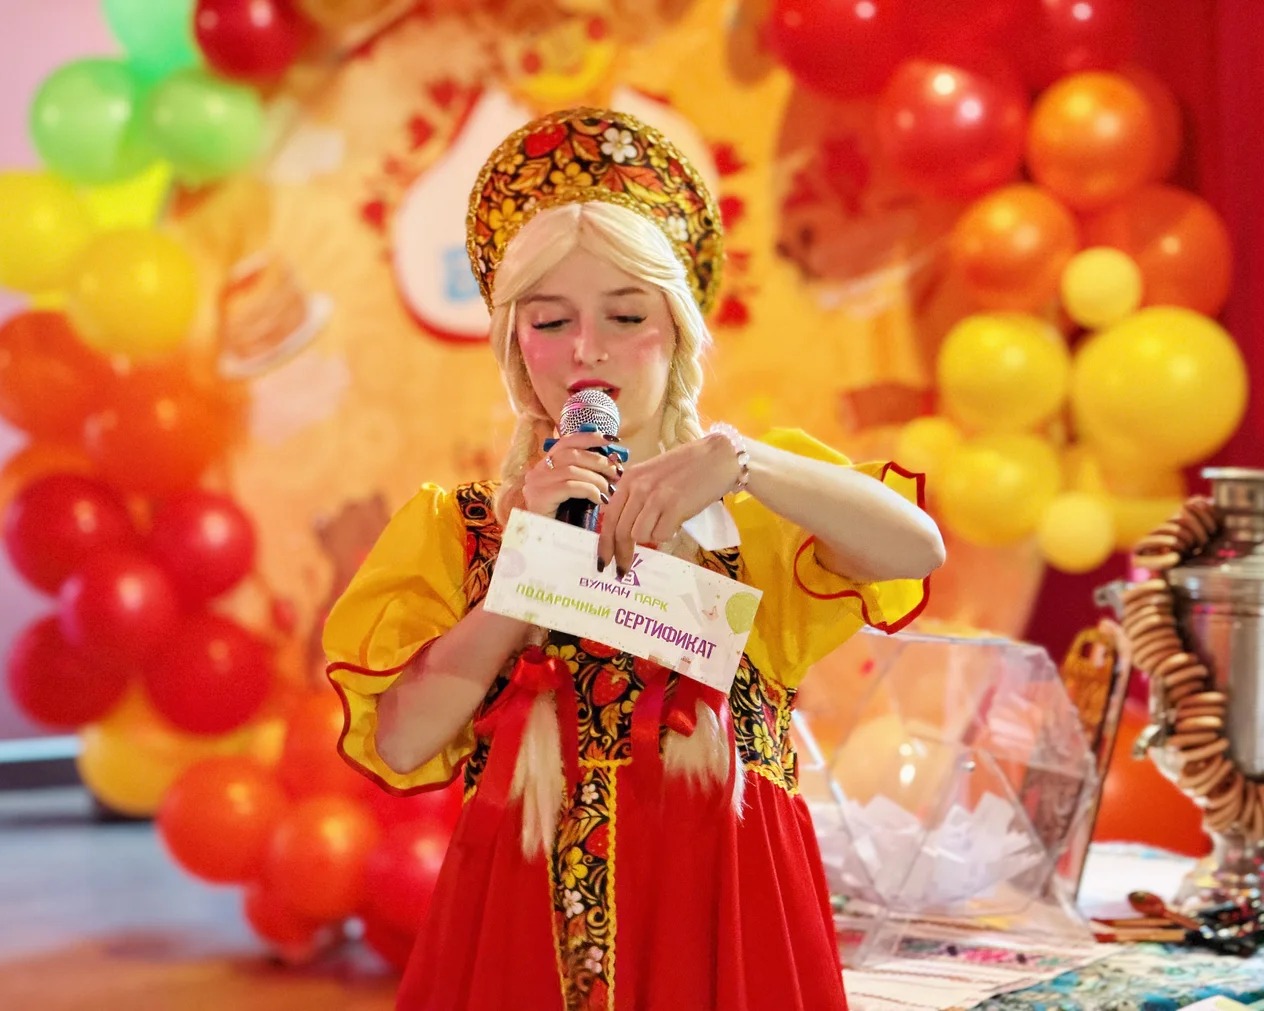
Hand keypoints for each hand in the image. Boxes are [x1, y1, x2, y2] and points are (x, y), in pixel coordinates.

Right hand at [522, 431, 622, 516]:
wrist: (547, 545)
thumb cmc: (565, 520)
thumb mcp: (577, 492)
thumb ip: (587, 474)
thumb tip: (613, 461)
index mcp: (545, 465)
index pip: (567, 441)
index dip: (590, 438)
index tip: (611, 440)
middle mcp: (537, 471)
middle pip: (571, 454)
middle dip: (598, 461)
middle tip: (616, 472)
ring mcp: (536, 483)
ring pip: (572, 470)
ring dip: (597, 479)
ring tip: (610, 490)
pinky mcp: (539, 497)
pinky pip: (570, 486)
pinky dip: (589, 490)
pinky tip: (600, 500)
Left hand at [598, 434, 738, 575]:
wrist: (717, 457)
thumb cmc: (686, 468)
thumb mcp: (651, 476)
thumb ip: (635, 498)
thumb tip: (624, 530)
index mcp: (630, 479)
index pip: (608, 518)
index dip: (604, 544)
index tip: (604, 561)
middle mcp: (639, 487)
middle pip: (621, 532)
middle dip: (622, 555)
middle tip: (623, 570)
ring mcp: (656, 497)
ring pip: (640, 536)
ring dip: (651, 537)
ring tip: (665, 525)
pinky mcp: (675, 506)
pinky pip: (662, 535)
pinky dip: (668, 535)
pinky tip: (677, 522)